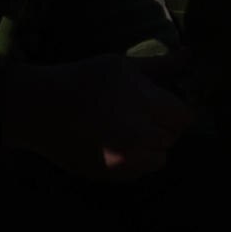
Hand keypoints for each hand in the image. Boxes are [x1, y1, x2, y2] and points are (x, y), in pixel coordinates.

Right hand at [0, 56, 196, 183]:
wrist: (41, 109)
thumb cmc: (83, 80)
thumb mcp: (121, 65)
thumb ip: (159, 66)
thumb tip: (189, 56)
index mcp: (145, 104)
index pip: (185, 117)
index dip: (176, 109)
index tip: (162, 104)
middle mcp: (139, 136)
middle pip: (172, 137)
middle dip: (162, 126)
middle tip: (140, 114)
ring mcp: (125, 160)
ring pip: (159, 159)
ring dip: (151, 147)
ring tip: (130, 132)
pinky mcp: (111, 176)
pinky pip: (138, 172)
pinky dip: (134, 162)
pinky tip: (115, 145)